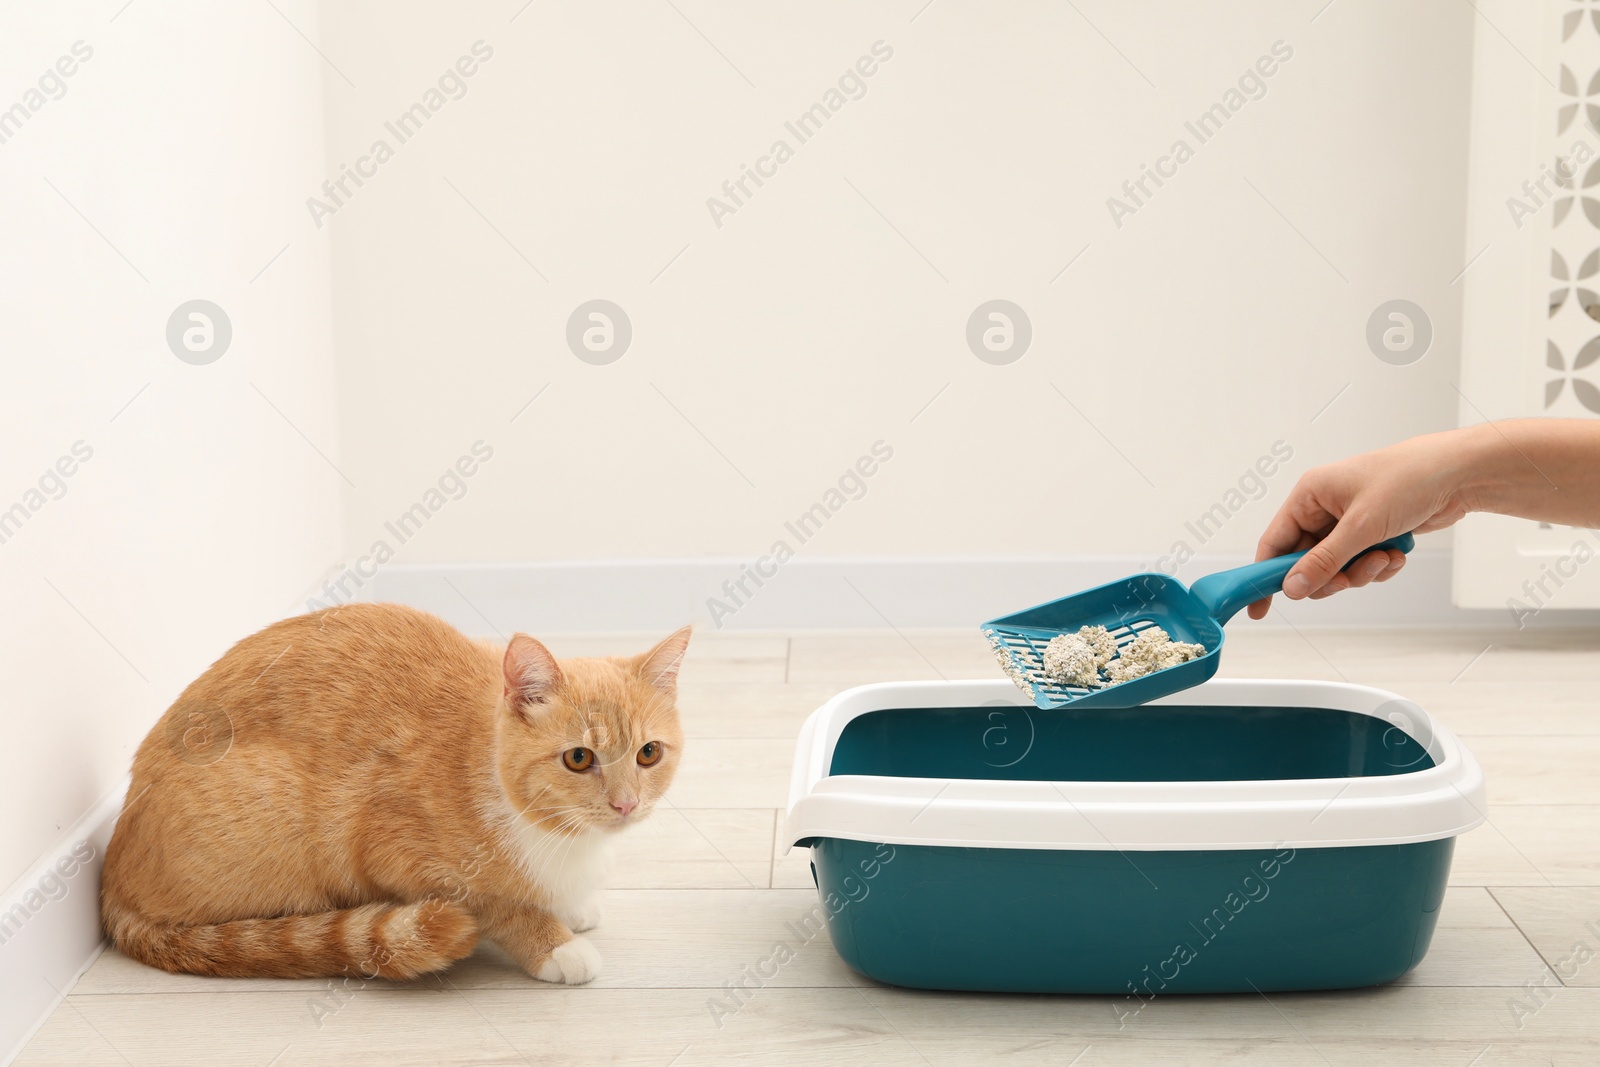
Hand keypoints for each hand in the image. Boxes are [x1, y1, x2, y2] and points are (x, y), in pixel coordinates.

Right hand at [1246, 434, 1469, 619]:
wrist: (1459, 473)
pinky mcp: (1371, 533)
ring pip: (1336, 568)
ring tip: (1384, 558)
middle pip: (1306, 562)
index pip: (1274, 542)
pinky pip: (1361, 565)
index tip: (1259, 608)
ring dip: (1360, 572)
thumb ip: (1323, 561)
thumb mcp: (1360, 526)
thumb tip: (1291, 588)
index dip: (1265, 576)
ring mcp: (1348, 522)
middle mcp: (1324, 508)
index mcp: (1309, 495)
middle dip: (1331, 576)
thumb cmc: (1408, 480)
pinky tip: (1397, 554)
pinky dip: (1378, 567)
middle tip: (1349, 579)